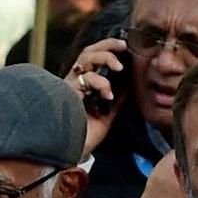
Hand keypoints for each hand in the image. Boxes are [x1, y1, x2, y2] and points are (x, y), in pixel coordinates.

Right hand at [67, 35, 126, 151]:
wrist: (71, 153)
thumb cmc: (84, 136)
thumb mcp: (106, 115)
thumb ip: (115, 101)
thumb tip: (129, 88)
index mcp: (82, 86)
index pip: (93, 59)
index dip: (107, 49)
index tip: (125, 48)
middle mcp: (74, 82)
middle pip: (87, 51)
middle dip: (107, 45)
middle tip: (123, 46)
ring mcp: (70, 85)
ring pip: (86, 57)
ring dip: (105, 57)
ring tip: (119, 68)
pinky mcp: (68, 91)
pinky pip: (87, 78)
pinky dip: (101, 83)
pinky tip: (107, 95)